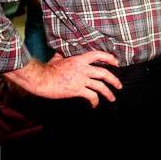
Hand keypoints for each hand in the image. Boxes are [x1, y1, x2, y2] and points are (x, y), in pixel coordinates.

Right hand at [4, 51, 121, 107]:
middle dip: (114, 80)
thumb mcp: (57, 58)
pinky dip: (95, 101)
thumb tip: (61, 53)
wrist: (41, 79)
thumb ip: (63, 56)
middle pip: (104, 73)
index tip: (116, 63)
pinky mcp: (77, 90)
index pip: (98, 55)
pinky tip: (95, 105)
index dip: (109, 58)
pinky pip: (91, 96)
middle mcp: (83, 69)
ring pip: (100, 86)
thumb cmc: (47, 69)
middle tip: (119, 85)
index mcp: (79, 59)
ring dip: (108, 93)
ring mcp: (81, 79)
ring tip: (112, 98)